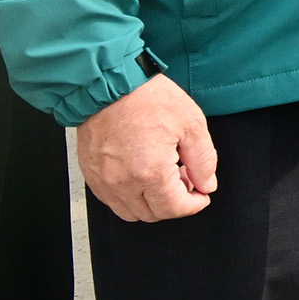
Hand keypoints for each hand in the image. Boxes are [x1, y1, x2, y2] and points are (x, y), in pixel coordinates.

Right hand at [76, 74, 218, 222]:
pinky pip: (111, 200)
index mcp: (150, 172)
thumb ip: (203, 160)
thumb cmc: (146, 98)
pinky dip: (129, 195)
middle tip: (185, 179)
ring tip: (163, 176)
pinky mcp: (91, 175)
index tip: (201, 194)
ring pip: (130, 212)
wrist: (108, 85)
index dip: (194, 205)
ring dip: (151, 202)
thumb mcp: (191, 124)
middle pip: (153, 215)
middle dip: (174, 203)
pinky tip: (141, 173)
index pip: (174, 209)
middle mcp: (123, 183)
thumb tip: (207, 184)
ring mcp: (104, 181)